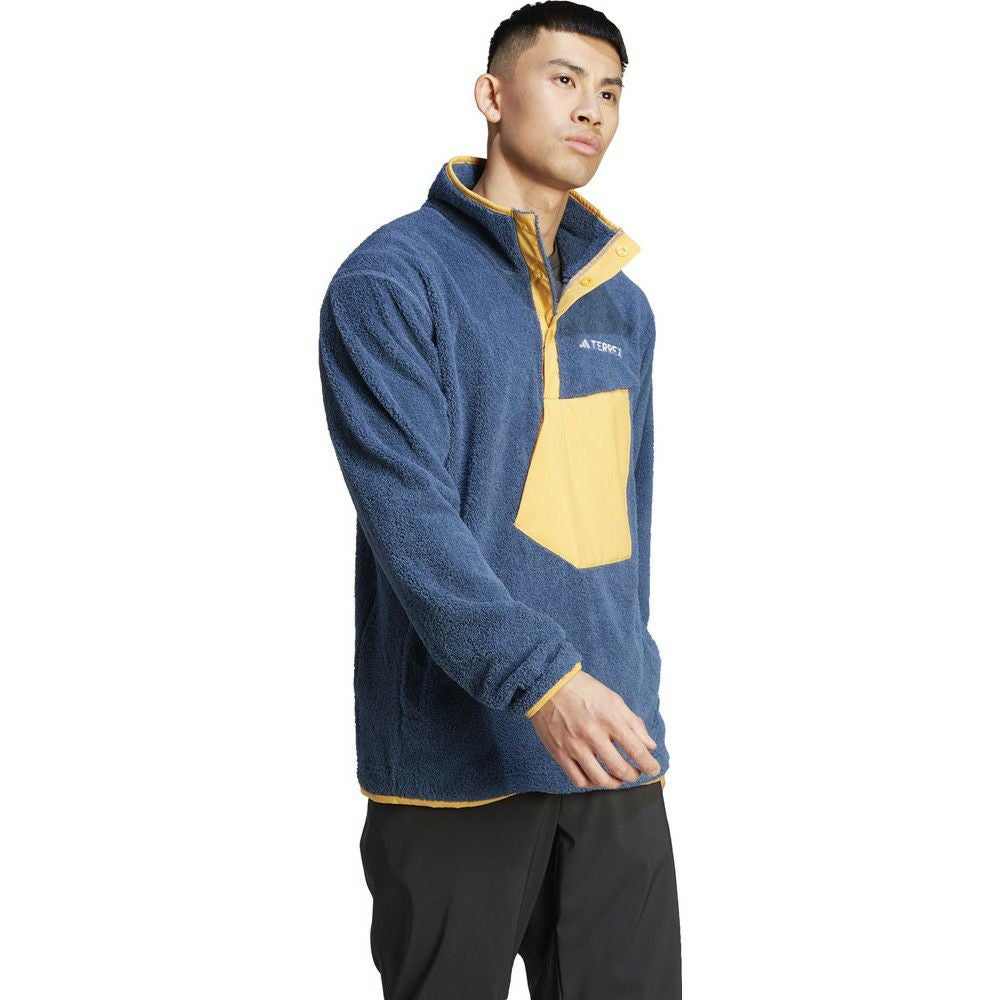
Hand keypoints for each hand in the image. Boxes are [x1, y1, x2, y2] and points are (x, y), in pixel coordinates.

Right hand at [528, 669, 660, 789]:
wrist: (548, 685)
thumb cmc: (582, 690)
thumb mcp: (613, 699)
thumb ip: (633, 723)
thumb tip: (649, 745)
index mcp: (609, 719)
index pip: (636, 750)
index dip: (649, 765)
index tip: (653, 769)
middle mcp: (592, 734)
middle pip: (619, 768)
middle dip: (633, 776)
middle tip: (635, 773)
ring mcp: (574, 746)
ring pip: (600, 779)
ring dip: (614, 783)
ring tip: (617, 778)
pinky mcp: (560, 753)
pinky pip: (578, 779)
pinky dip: (591, 784)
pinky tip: (596, 778)